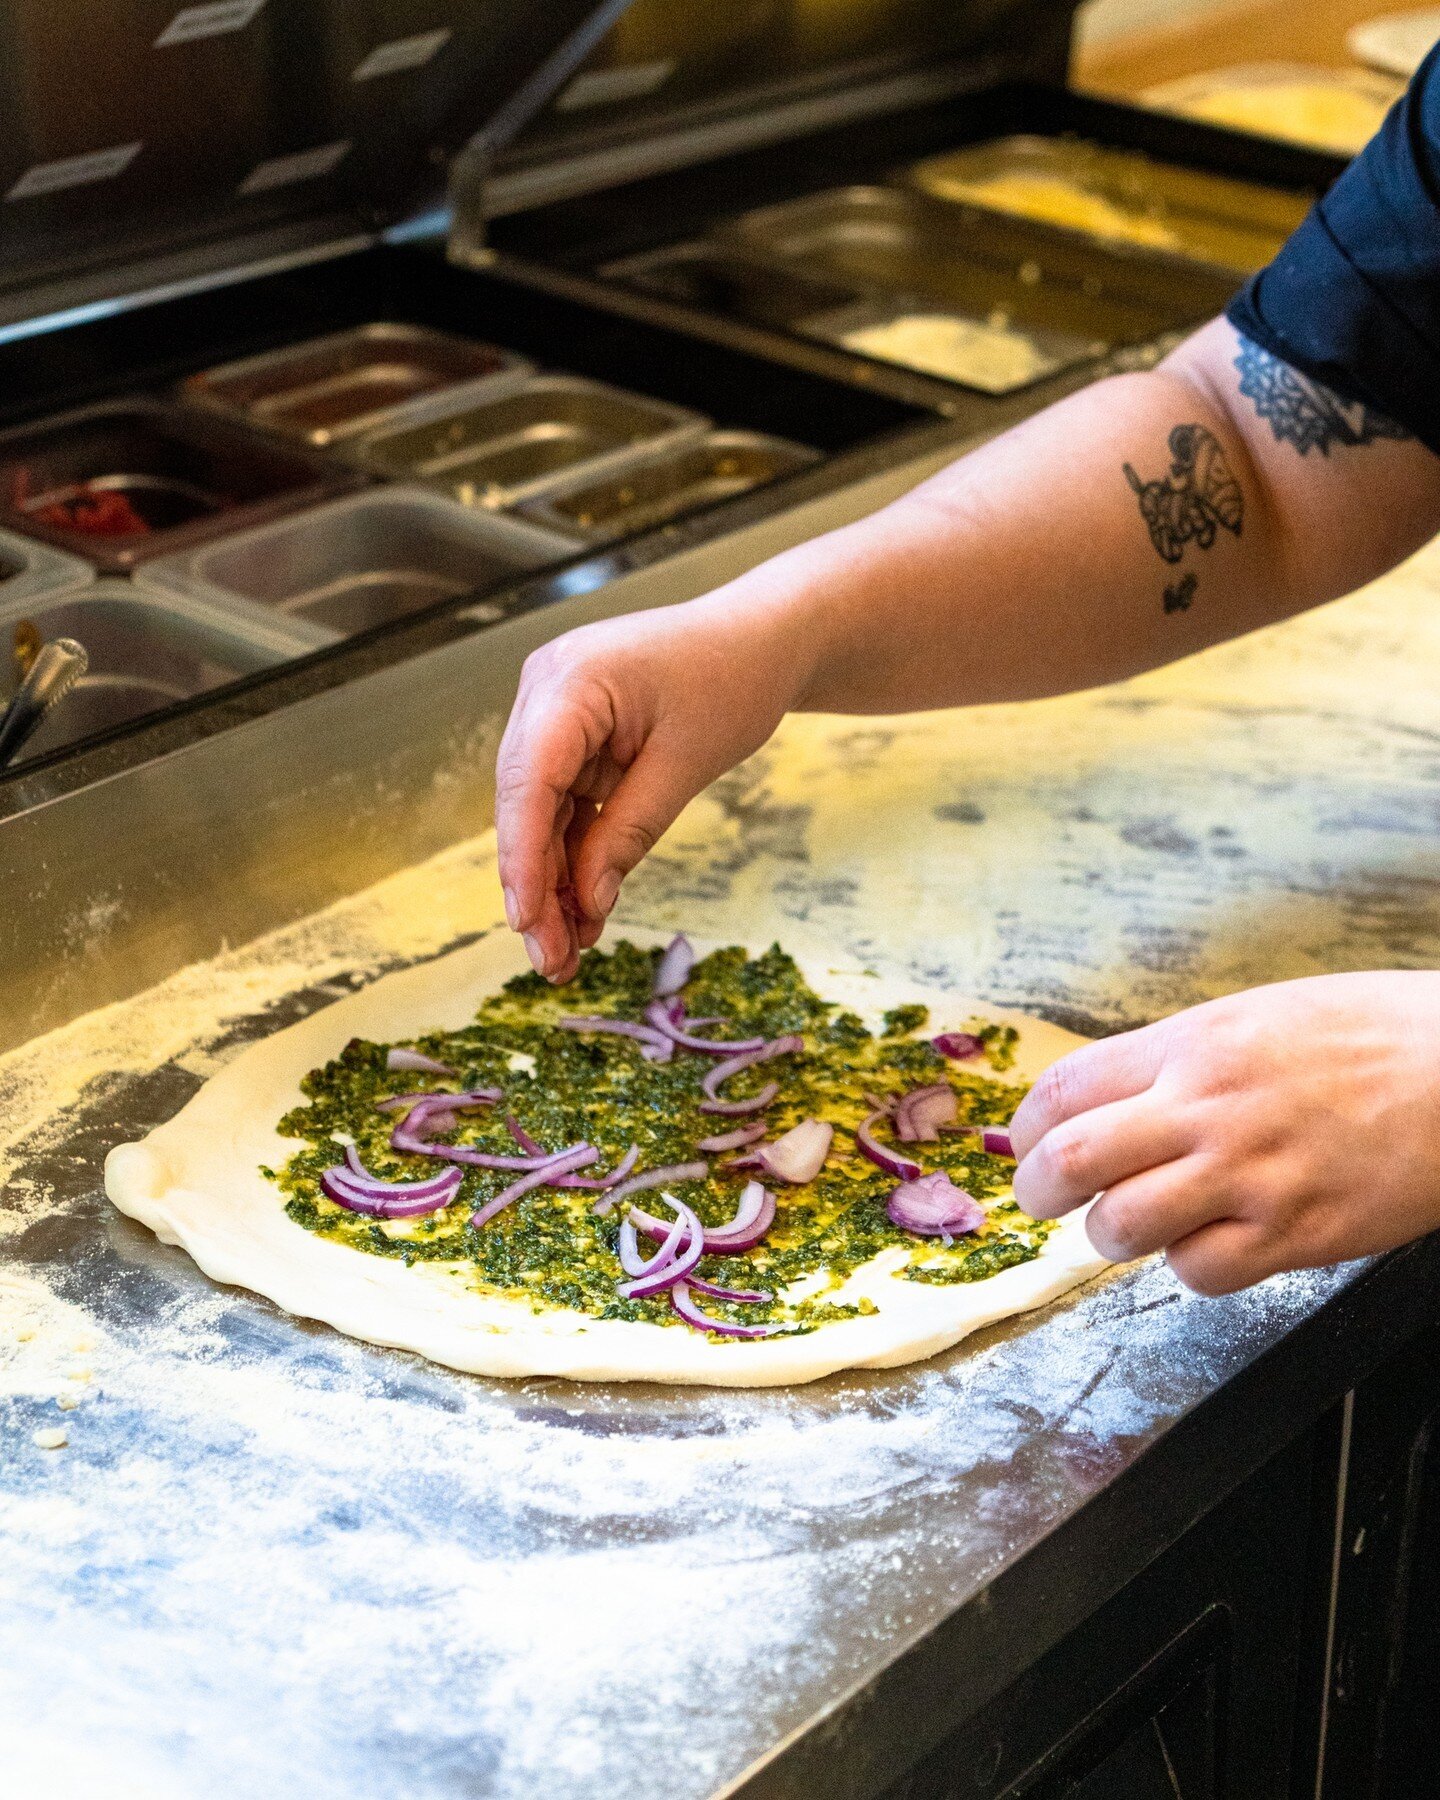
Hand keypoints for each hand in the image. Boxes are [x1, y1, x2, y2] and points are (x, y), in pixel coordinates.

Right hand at [495, 588, 807, 981]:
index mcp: (570, 680)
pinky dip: (574, 855)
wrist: (760, 638)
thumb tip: (588, 902)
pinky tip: (583, 912)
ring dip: (553, 881)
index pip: (529, 779)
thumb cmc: (733, 682)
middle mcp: (545, 691)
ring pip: (538, 813)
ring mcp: (553, 712)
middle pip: (523, 803)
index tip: (526, 920)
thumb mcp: (688, 764)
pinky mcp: (570, 736)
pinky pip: (562, 803)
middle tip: (552, 961)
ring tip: (568, 953)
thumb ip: (631, 831)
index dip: (524, 856)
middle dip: (537, 885)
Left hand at [1008, 972, 1439, 1293]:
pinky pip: (1199, 1271)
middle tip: (1042, 1200)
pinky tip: (1210, 1243)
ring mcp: (1251, 1174)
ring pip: (1121, 1227)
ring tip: (1128, 1225)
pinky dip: (1189, 1265)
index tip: (1026, 1144)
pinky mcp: (1296, 1233)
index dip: (1029, 1126)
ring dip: (1110, 1234)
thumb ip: (1179, 1057)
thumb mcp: (1258, 1016)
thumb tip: (1108, 1098)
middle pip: (1072, 1160)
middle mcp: (1210, 1107)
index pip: (1068, 1087)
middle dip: (1038, 1189)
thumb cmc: (1372, 1035)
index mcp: (1195, 1044)